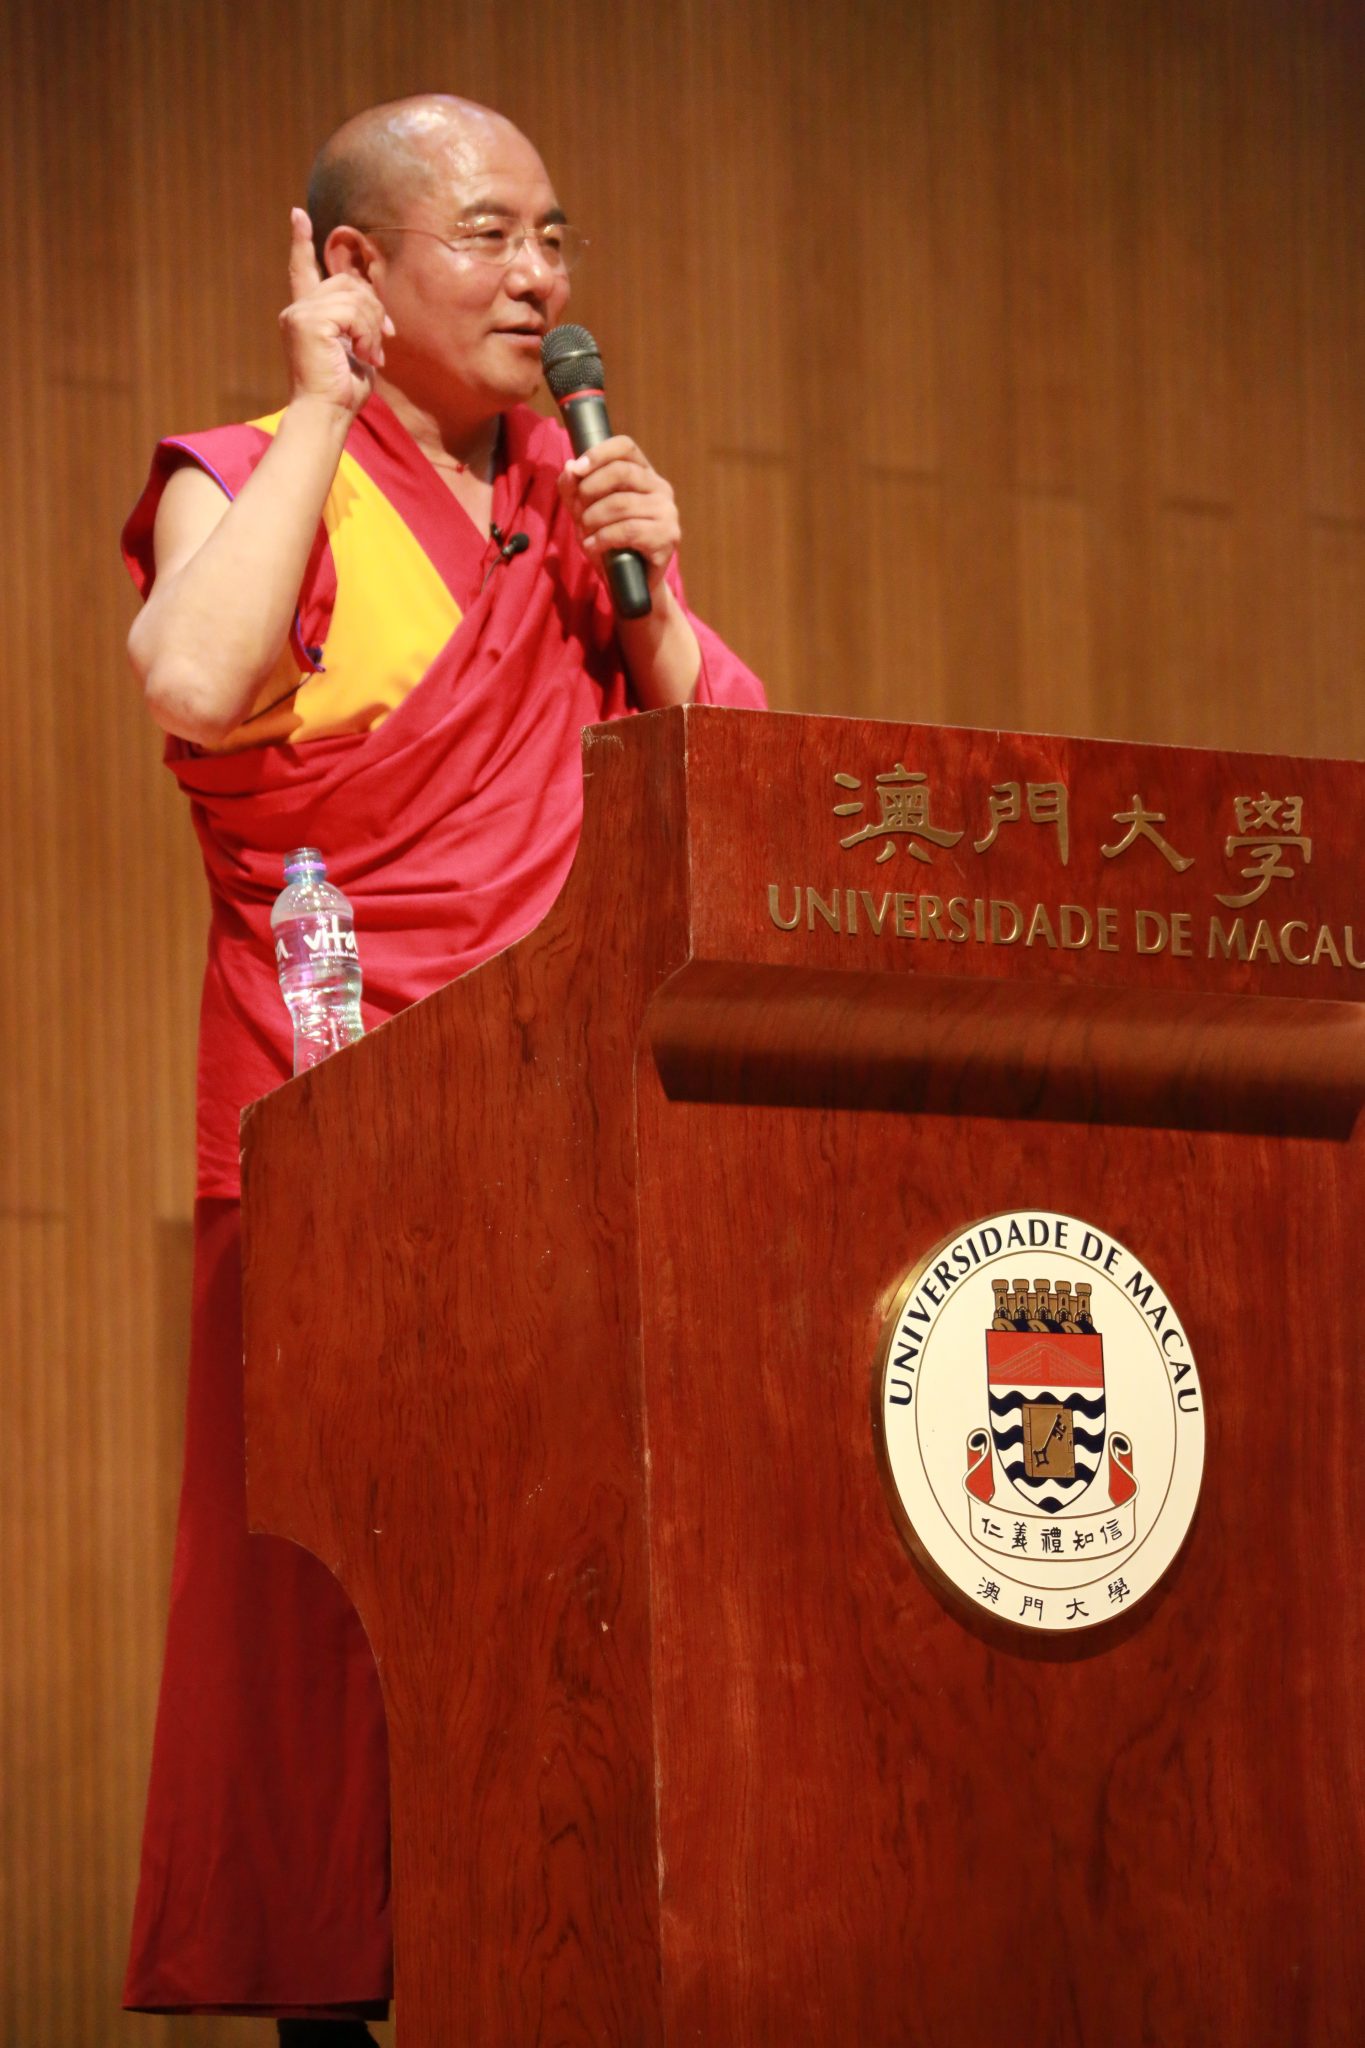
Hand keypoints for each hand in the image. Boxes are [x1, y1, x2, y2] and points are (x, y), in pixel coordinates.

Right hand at [277, 208, 394, 417]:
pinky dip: (367, 334)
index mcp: (306, 315)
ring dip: (372, 327)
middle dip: (373, 312)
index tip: (298, 214)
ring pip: (354, 297)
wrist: (327, 415)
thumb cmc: (342, 392)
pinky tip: (364, 355)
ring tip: (370, 355)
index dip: (301, 242)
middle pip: (348, 283)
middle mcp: (297, 309)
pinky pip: (353, 312)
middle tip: (379, 346)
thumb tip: (373, 307)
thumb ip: (357, 321)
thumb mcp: (354, 348)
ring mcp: (300, 314)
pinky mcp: (309, 322)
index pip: (302, 271)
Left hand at [557, 436, 680, 596]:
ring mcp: (667, 513)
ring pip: (621, 503)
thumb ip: (574, 488)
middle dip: (590, 490)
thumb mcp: (585, 512)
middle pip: (621, 472)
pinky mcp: (667, 538)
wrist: (629, 585)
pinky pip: (627, 530)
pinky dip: (602, 538)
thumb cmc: (609, 544)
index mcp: (644, 474)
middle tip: (577, 512)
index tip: (578, 469)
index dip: (599, 453)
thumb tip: (570, 467)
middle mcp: (661, 489)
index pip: (625, 447)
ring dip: (592, 519)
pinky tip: (593, 547)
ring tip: (584, 535)